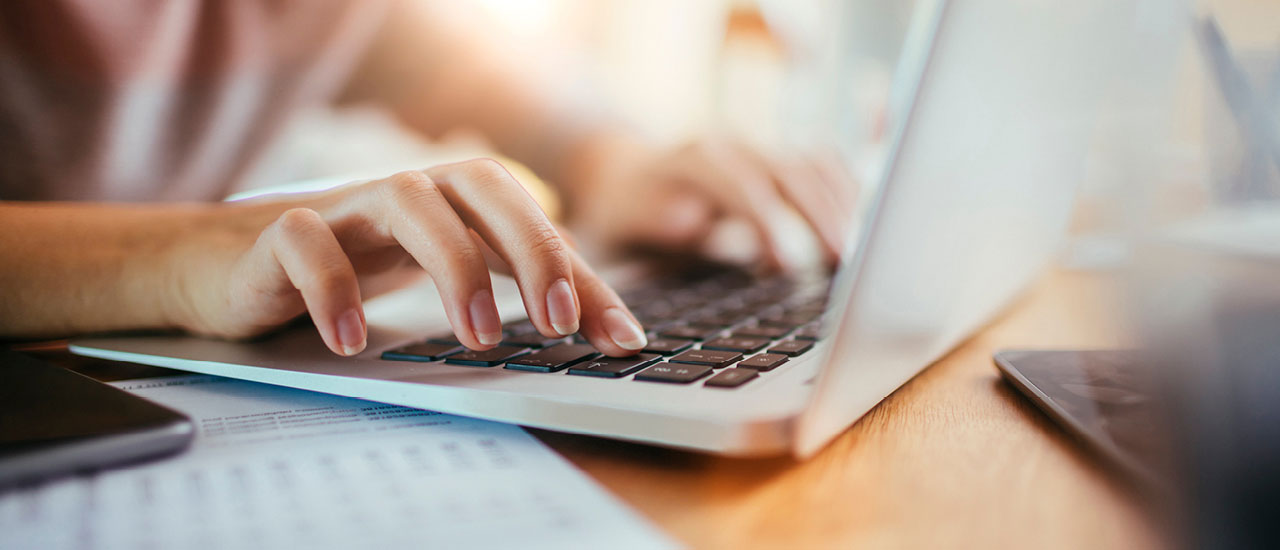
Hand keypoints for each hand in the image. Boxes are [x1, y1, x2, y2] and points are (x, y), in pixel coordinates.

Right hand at [165, 159, 647, 357]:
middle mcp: (408, 191)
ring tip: (478, 338)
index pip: (533, 221)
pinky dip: (334, 287)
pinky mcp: (277, 233)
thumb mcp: (441, 277)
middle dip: (529, 248)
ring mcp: (344, 206)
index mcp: (453, 201)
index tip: (620, 338)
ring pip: (407, 200)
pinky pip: (306, 241)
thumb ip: (519, 295)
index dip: (583, 276)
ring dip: (453, 265)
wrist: (225, 264)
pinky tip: (352, 340)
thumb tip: (610, 332)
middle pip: (481, 184)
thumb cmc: (351, 266)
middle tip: (556, 324)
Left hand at [567, 138, 856, 267]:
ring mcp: (759, 150)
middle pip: (791, 170)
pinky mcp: (778, 162)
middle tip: (844, 264)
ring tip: (859, 256)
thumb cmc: (623, 213)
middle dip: (821, 216)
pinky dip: (847, 194)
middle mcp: (733, 146)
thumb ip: (655, 221)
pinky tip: (861, 229)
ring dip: (843, 207)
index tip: (788, 266)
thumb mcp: (623, 221)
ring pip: (815, 165)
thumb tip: (694, 221)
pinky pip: (824, 167)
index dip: (769, 223)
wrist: (620, 175)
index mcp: (694, 159)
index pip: (742, 184)